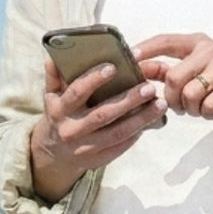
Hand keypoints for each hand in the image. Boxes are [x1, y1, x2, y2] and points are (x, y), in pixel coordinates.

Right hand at [29, 60, 167, 201]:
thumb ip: (54, 75)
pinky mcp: (98, 159)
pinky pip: (120, 145)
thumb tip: (54, 54)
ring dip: (141, 119)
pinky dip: (137, 133)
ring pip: (117, 133)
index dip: (94, 79)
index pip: (77, 92)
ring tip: (160, 104)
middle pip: (102, 114)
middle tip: (149, 87)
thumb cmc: (60, 114)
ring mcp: (84, 147)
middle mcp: (71, 129)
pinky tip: (152, 121)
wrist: (55, 152)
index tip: (113, 67)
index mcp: (58, 109)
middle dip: (128, 100)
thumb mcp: (52, 95)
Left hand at [133, 33, 212, 155]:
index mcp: (199, 42)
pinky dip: (206, 114)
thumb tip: (142, 70)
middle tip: (181, 107)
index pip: (166, 41)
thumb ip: (172, 69)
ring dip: (190, 109)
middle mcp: (211, 49)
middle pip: (174, 77)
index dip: (146, 50)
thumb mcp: (200, 70)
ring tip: (199, 109)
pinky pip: (208, 105)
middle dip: (172, 99)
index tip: (130, 60)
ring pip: (190, 94)